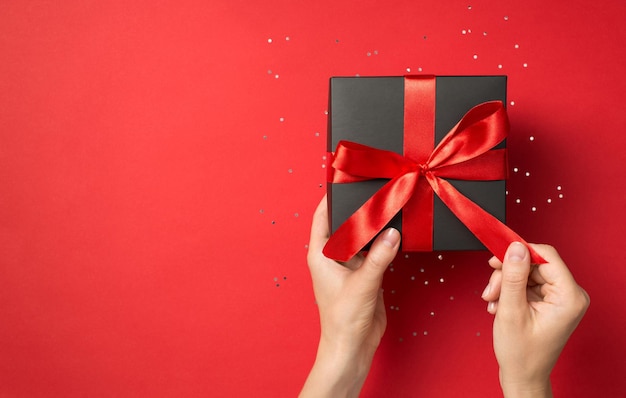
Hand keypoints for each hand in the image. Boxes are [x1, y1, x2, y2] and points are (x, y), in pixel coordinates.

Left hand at [299, 196, 400, 397]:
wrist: (353, 346)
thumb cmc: (344, 318)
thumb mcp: (363, 283)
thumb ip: (379, 257)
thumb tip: (393, 233)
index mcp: (320, 254)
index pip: (323, 216)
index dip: (331, 197)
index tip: (344, 179)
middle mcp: (333, 255)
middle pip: (345, 223)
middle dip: (358, 208)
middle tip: (374, 189)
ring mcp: (350, 264)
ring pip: (362, 236)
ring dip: (373, 225)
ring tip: (388, 205)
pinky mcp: (366, 273)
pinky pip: (375, 250)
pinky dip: (384, 241)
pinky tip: (396, 230)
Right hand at [481, 242, 589, 396]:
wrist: (522, 375)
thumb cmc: (521, 354)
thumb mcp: (511, 311)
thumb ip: (513, 276)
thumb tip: (515, 248)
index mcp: (569, 297)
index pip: (546, 256)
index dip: (520, 252)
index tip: (498, 252)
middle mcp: (569, 295)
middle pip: (534, 264)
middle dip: (507, 274)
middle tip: (491, 289)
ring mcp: (559, 298)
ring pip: (526, 272)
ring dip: (505, 284)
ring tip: (493, 301)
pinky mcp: (549, 300)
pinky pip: (526, 283)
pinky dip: (509, 290)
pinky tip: (499, 304)